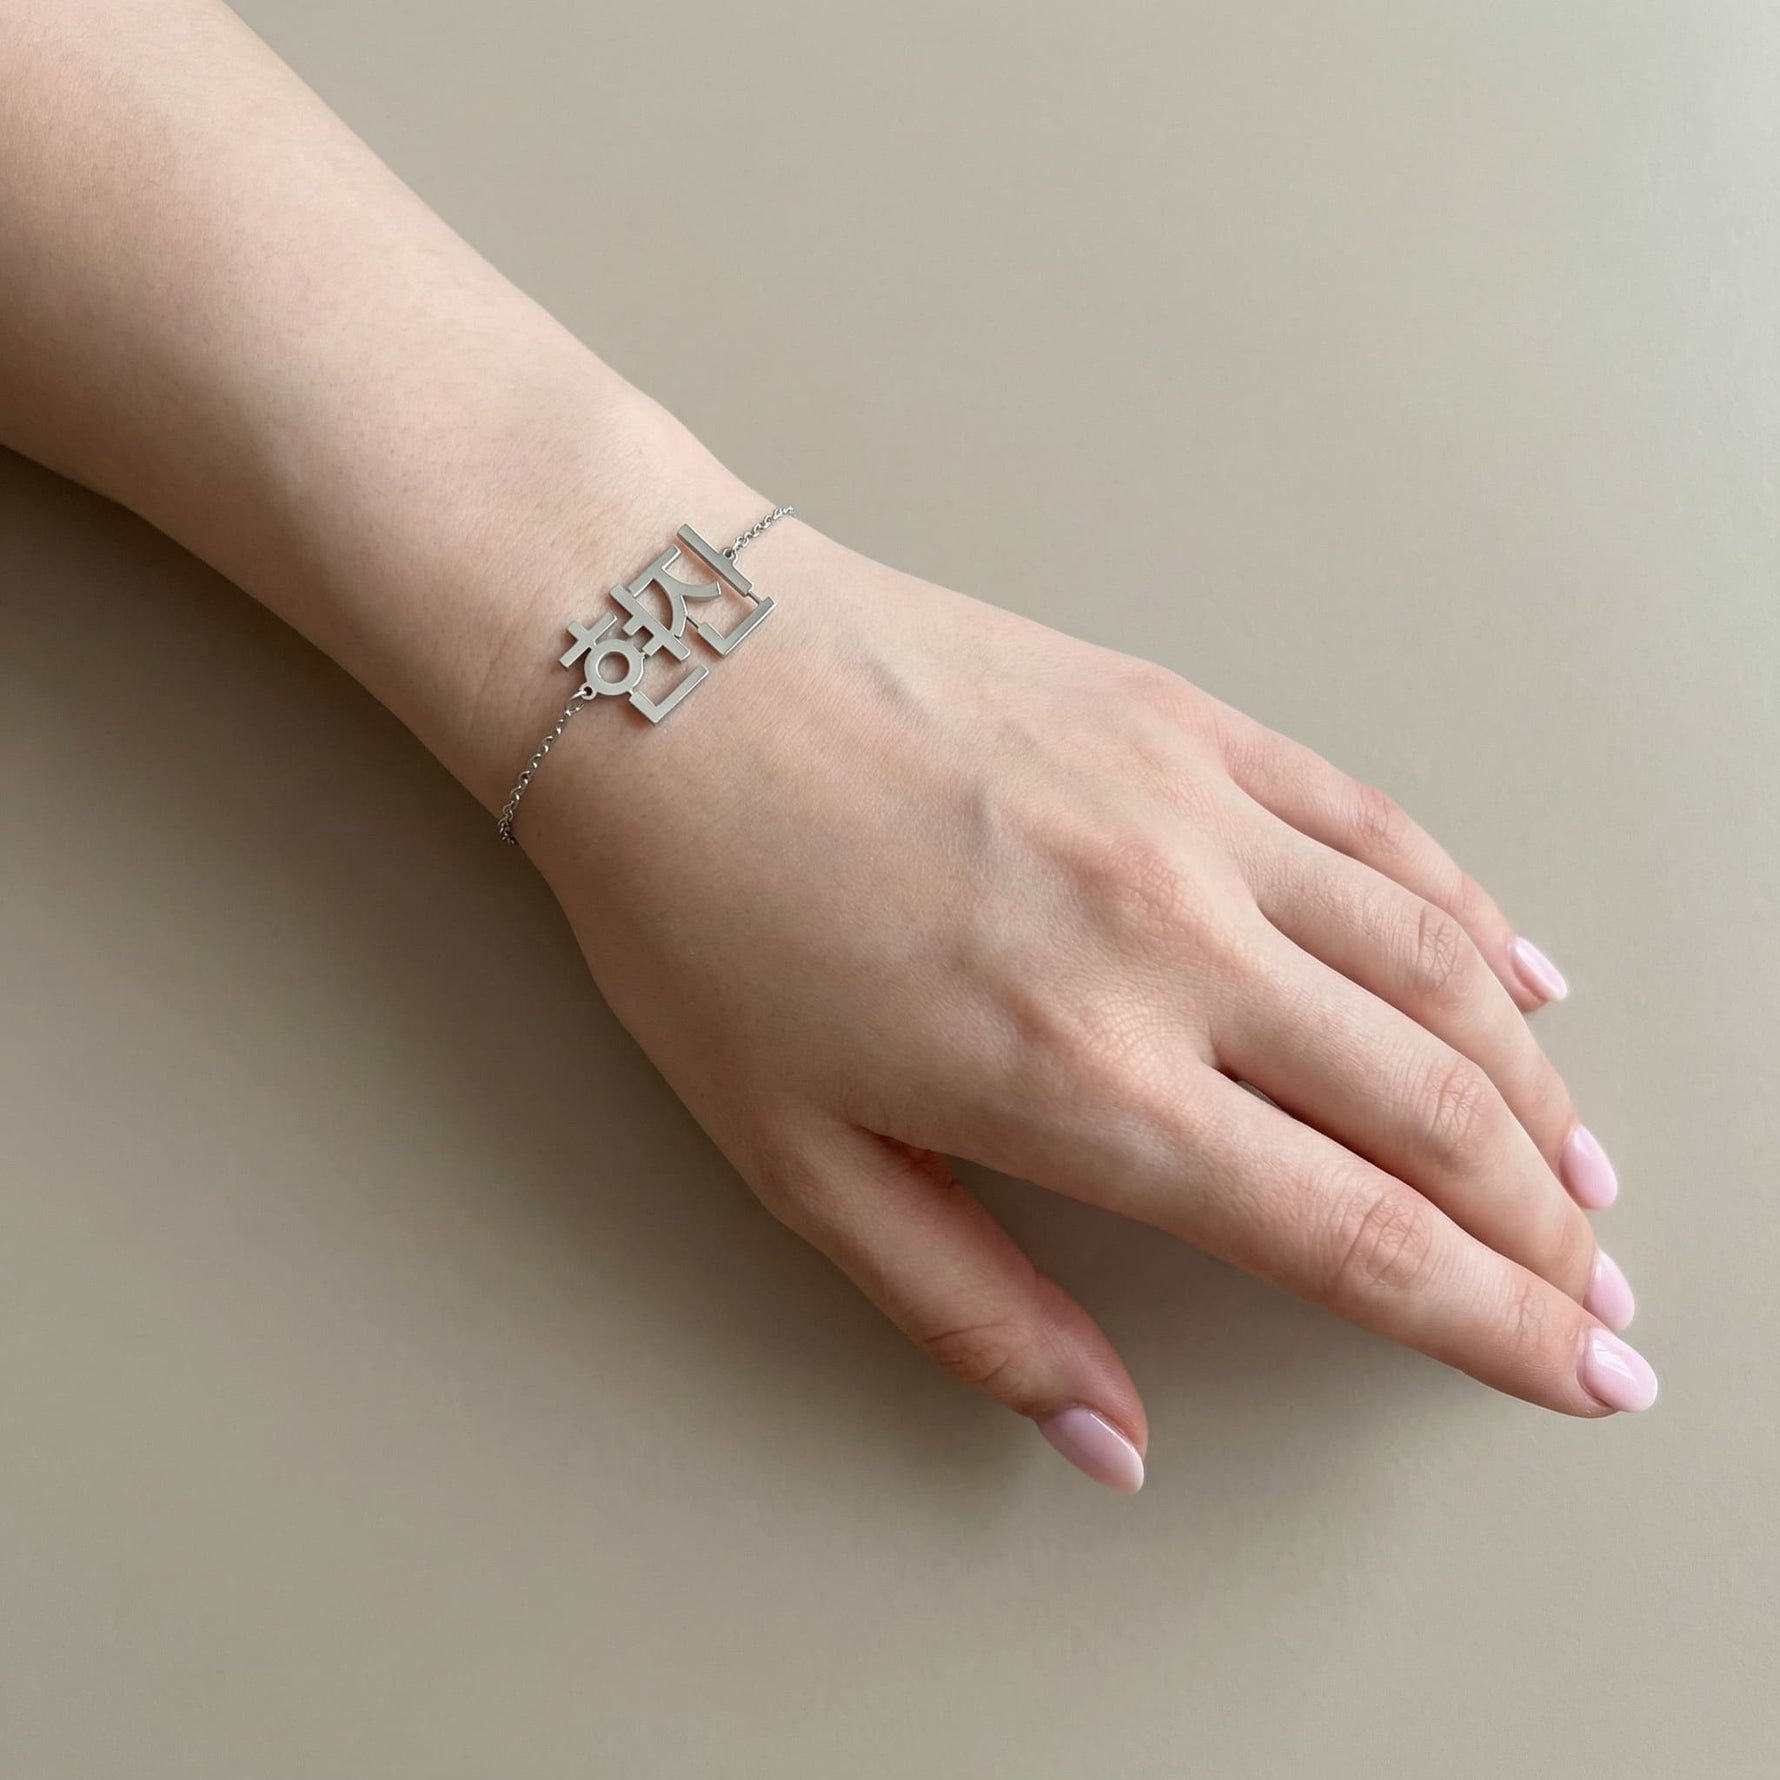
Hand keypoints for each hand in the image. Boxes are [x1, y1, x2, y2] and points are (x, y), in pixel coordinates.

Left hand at [514, 512, 1654, 1491]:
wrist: (666, 677)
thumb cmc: (704, 916)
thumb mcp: (800, 1160)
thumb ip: (972, 1313)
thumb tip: (1107, 1439)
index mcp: (1080, 1081)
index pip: (1356, 1235)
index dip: (1492, 1324)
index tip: (1578, 1370)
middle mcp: (1174, 946)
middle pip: (1435, 1109)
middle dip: (1541, 1223)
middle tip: (1593, 1290)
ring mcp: (1194, 815)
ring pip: (1438, 968)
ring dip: (1531, 1084)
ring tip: (1578, 1164)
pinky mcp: (1184, 720)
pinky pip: (1376, 826)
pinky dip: (1468, 911)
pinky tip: (1512, 969)